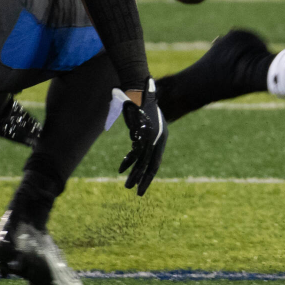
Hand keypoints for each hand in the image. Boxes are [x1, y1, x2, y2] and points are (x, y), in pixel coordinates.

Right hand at [114, 80, 167, 195]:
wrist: (138, 90)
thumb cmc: (139, 104)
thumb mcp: (144, 120)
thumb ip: (142, 133)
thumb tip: (135, 143)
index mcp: (162, 136)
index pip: (157, 161)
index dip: (149, 174)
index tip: (142, 185)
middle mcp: (159, 138)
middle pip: (153, 165)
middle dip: (144, 180)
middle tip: (139, 194)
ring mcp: (151, 136)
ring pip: (144, 162)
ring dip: (135, 175)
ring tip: (128, 186)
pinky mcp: (143, 133)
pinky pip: (135, 153)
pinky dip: (128, 162)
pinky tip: (121, 169)